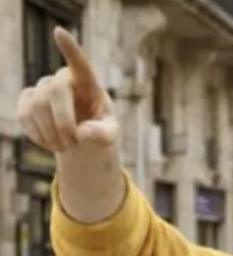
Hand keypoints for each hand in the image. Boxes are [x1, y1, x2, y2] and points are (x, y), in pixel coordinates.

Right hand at [16, 27, 117, 153]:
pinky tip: (49, 143)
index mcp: (88, 83)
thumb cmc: (100, 130)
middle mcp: (63, 79)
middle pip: (55, 91)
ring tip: (64, 147)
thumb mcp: (109, 135)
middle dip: (63, 122)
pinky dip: (38, 134)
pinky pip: (25, 115)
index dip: (69, 49)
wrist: (81, 138)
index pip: (79, 63)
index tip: (59, 32)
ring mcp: (42, 87)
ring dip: (51, 132)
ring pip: (37, 106)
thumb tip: (82, 133)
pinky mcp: (26, 100)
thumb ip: (102, 135)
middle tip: (72, 144)